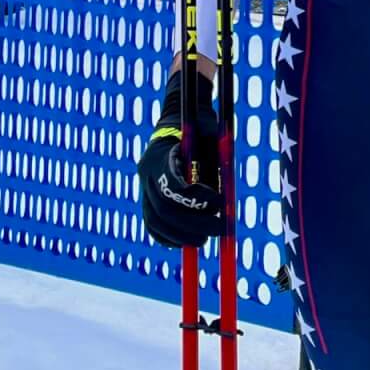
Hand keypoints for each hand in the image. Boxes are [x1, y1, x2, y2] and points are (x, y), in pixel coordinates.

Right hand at [137, 65, 222, 248]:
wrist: (172, 127)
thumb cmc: (196, 130)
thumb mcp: (208, 137)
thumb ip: (215, 160)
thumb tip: (226, 195)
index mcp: (160, 155)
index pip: (174, 186)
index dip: (198, 200)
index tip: (221, 203)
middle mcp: (146, 173)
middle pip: (164, 209)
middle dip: (194, 224)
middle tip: (220, 229)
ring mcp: (143, 187)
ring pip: (155, 221)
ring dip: (182, 236)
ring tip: (205, 238)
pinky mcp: (146, 199)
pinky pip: (152, 226)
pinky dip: (170, 238)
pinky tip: (188, 242)